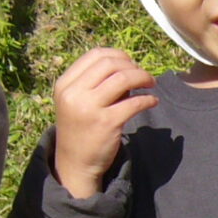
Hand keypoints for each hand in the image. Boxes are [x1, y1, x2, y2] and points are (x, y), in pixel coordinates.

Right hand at [53, 47, 157, 197]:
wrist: (75, 163)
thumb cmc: (80, 128)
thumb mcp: (76, 101)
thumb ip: (94, 82)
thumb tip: (128, 67)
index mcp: (65, 84)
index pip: (95, 55)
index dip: (118, 55)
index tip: (130, 64)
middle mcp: (74, 93)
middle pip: (110, 64)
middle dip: (133, 66)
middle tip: (144, 75)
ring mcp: (89, 108)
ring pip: (123, 78)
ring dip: (143, 77)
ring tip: (151, 84)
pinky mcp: (107, 123)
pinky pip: (134, 103)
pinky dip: (148, 99)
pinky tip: (152, 101)